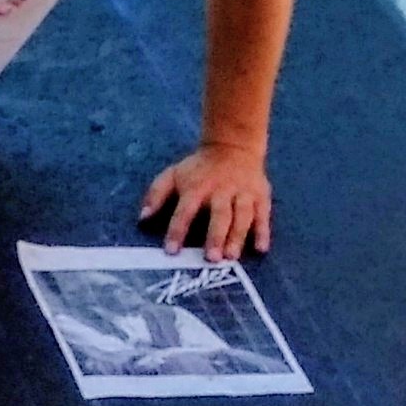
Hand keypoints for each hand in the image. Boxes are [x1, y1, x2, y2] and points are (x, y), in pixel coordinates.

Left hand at [140, 141, 272, 261]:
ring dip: (238, 236)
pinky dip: (263, 231)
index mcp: (197, 187)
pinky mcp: (261, 194)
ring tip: (232, 256)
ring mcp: (243, 192)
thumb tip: (142, 218)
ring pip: (242, 215)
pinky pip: (264, 214)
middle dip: (215, 236)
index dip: (177, 231)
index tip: (171, 251)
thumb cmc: (198, 169)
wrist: (234, 146)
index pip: (185, 211)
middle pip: (219, 215)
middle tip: (211, 258)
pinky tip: (261, 248)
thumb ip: (156, 195)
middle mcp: (222, 190)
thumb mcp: (173, 174)